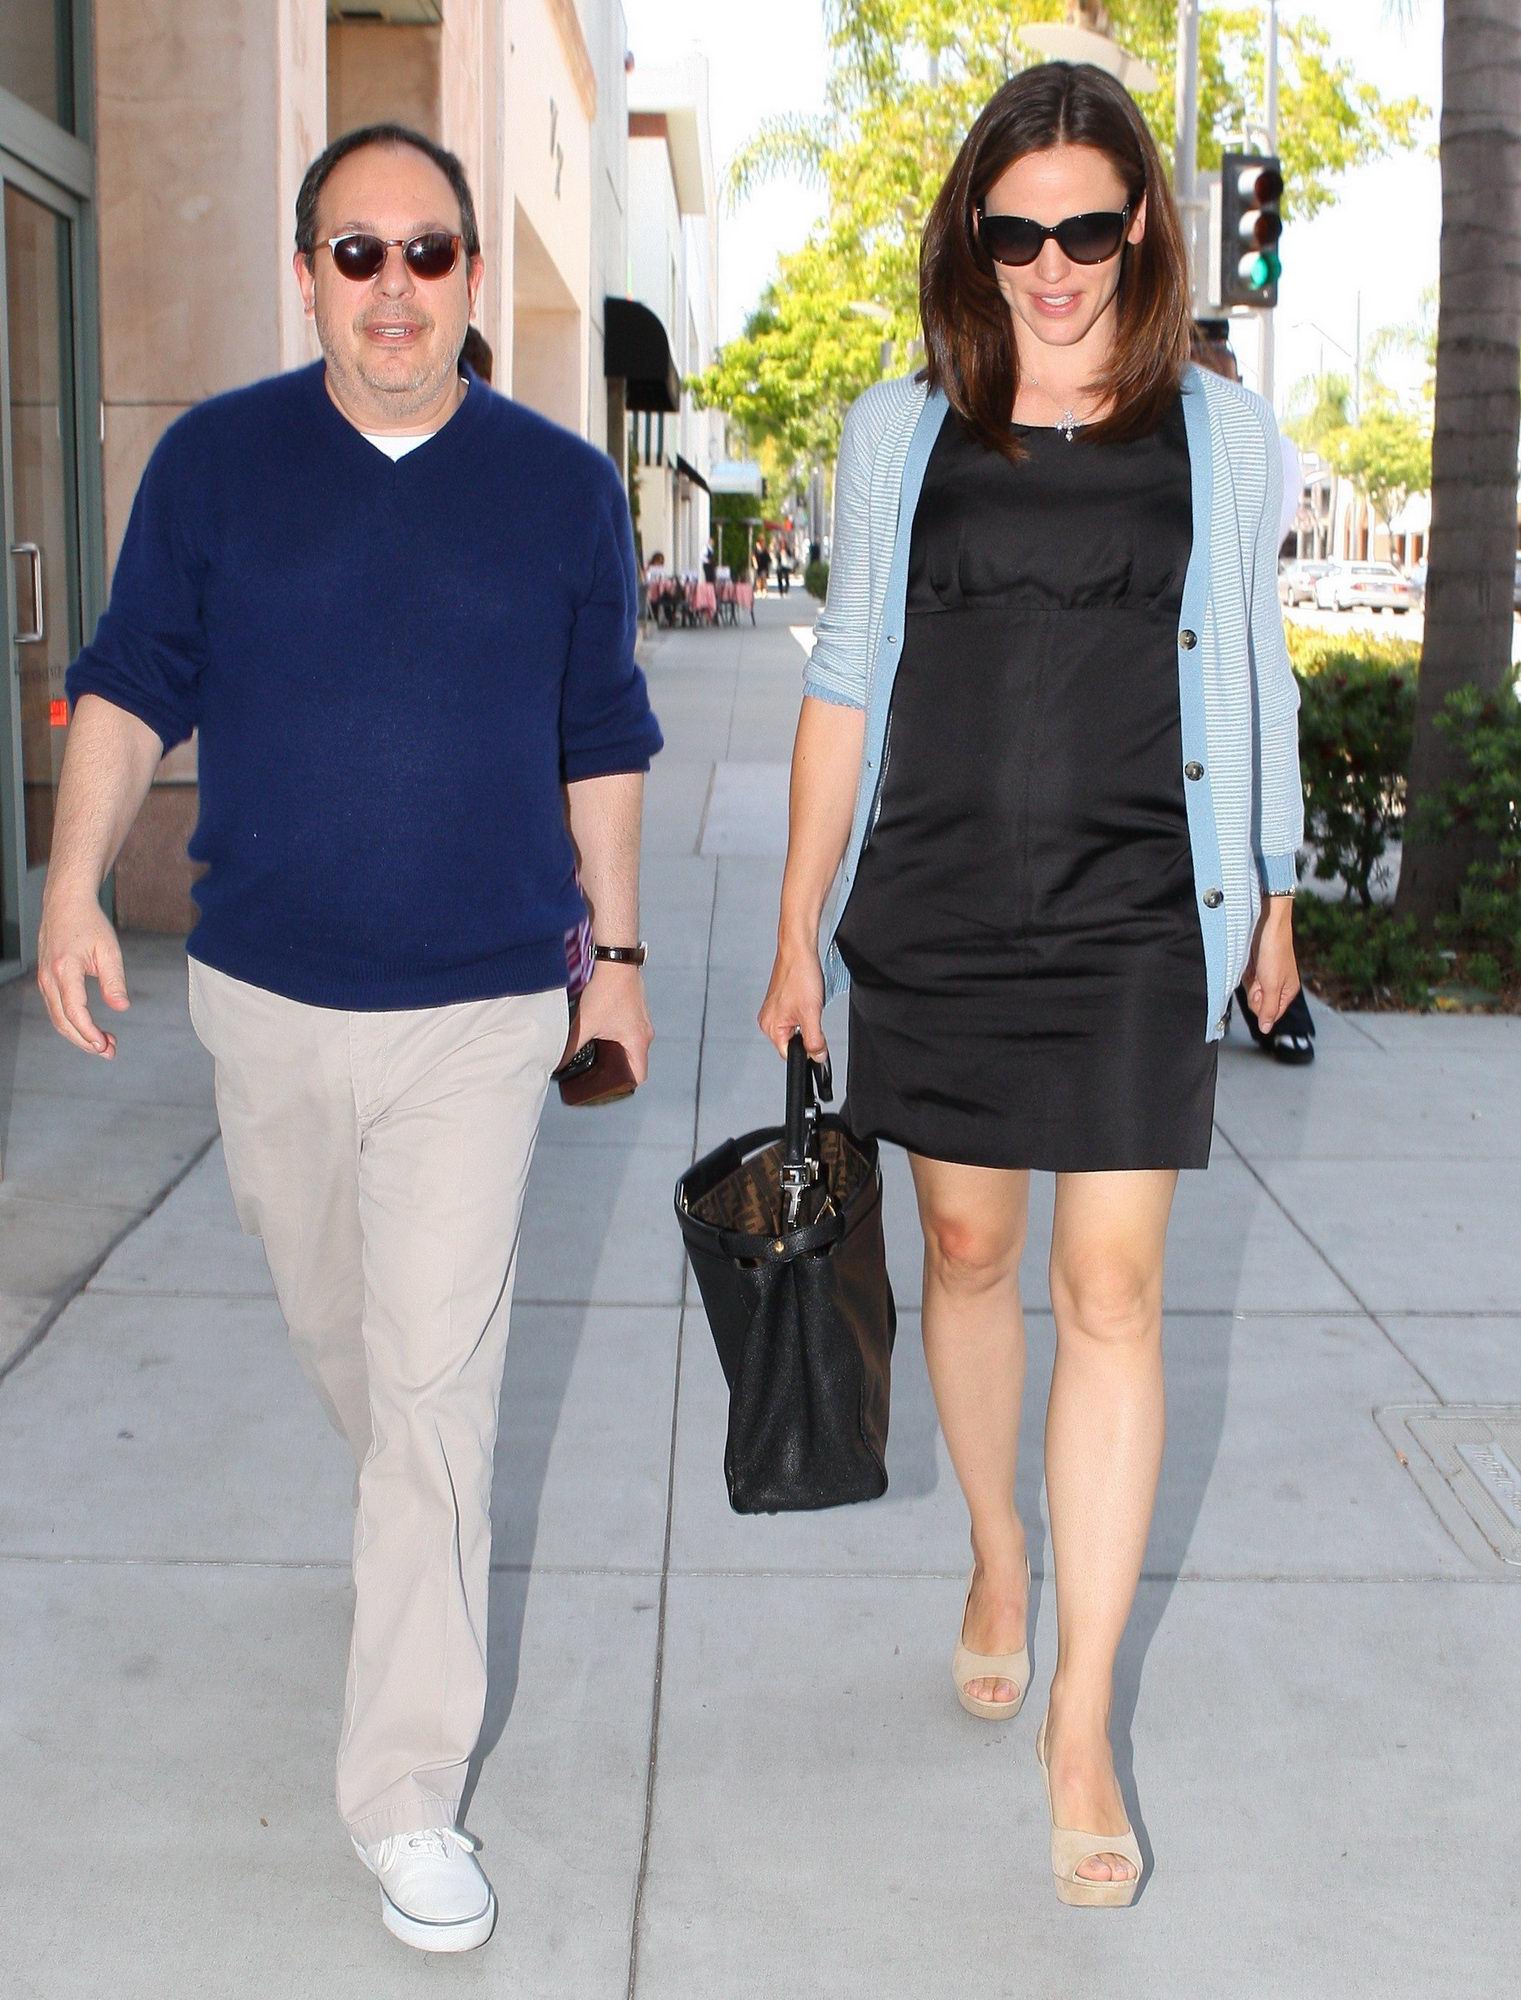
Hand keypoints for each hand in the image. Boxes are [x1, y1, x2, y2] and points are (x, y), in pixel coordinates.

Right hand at [37, 891, 129, 1056]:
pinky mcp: (46, 979)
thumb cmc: (89, 923)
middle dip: (85, 1041)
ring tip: (104, 1044)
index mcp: (65, 969)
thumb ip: (114, 980)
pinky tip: (90, 1028)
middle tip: (109, 1052)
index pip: (74, 1011)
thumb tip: (121, 1007)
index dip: (89, 1032)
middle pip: (63, 1021)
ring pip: (57, 1017)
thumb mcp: (108, 950)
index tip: (105, 1045)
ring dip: (79, 1034)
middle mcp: (49, 977)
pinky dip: (72, 1022)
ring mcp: (44, 979)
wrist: (66, 903)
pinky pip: (56, 1008)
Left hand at [563, 960, 652, 1083]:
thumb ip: (571, 1046)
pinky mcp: (637, 1012)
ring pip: (632, 1047)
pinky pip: (631, 1033)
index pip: (639, 1077)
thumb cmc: (607, 991)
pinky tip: (601, 1034)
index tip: (608, 1087)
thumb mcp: (586, 1023)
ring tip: (597, 1054)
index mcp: (638, 1042)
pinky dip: (619, 1038)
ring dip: (617, 1053)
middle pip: (636, 1063)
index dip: (625, 1086)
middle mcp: (645, 1034)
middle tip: (598, 1073)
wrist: (617, 961)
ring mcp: (642, 1022)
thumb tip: (558, 1062)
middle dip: (617, 1070)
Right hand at [758, 939, 827, 1062]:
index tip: (818, 1040)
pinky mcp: (780, 1003)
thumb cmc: (799, 975)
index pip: (791, 1055)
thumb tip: (818, 1057)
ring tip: (809, 1003)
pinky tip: (807, 999)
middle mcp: (768, 1021)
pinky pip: (795, 1018)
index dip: (807, 1051)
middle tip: (813, 1014)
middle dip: (808, 1034)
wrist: (799, 951)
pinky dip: (804, 1013)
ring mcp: (774, 1011)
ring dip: (807, 1021)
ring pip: (796, 1030)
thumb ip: (814, 1041)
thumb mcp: (811, 1014)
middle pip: (793, 1043)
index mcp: (771, 1027)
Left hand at [1244, 899, 1300, 1034]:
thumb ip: (1269, 1009)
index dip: (1262, 1006)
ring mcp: (1266, 976)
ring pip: (1251, 992)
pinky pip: (1246, 978)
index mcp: (1288, 991)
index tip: (1262, 992)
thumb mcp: (1273, 984)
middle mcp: (1278, 986)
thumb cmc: (1274, 950)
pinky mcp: (1256, 967)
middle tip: (1259, 976)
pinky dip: (1245, 972)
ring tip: (1256, 966)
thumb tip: (1266, 1029)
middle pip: (1259, 1004)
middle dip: (1255, 993)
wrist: (1266, 923)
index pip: (1271, 1014)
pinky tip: (1250, 962)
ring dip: (1250, 981)